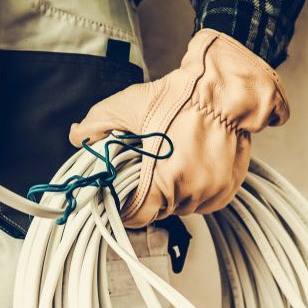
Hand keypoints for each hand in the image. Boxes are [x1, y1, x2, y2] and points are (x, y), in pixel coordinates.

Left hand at [69, 28, 289, 227]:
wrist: (223, 90)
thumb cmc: (180, 98)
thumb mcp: (127, 106)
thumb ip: (96, 125)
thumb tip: (79, 137)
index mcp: (163, 183)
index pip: (137, 217)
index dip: (125, 205)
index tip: (122, 194)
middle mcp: (191, 194)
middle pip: (160, 210)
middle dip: (150, 193)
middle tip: (147, 167)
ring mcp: (213, 193)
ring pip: (183, 206)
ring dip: (174, 192)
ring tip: (170, 162)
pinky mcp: (228, 188)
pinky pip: (205, 200)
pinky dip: (195, 189)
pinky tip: (190, 165)